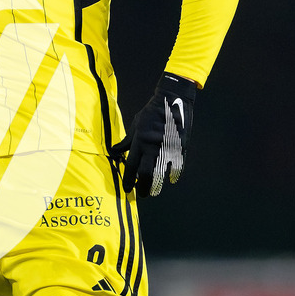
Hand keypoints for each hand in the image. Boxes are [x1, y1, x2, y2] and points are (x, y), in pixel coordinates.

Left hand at [111, 73, 195, 196]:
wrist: (172, 101)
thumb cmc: (151, 113)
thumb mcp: (136, 125)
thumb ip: (127, 141)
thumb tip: (114, 151)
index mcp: (140, 141)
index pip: (131, 165)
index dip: (128, 179)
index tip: (127, 188)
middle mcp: (153, 147)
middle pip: (145, 174)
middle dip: (142, 187)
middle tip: (140, 194)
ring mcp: (167, 148)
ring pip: (161, 173)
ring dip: (156, 185)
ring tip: (153, 191)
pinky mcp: (180, 148)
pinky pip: (176, 166)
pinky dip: (172, 175)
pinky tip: (169, 180)